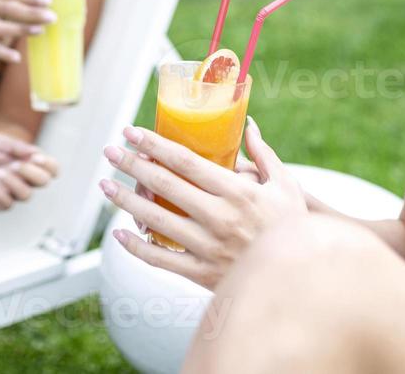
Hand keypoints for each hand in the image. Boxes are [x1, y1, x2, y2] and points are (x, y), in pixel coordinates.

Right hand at [0, 0, 57, 62]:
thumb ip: (24, 1)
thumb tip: (49, 9)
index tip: (48, 1)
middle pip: (10, 9)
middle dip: (31, 13)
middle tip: (52, 17)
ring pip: (1, 28)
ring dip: (20, 30)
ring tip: (40, 31)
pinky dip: (4, 54)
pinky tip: (17, 58)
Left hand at [0, 132, 59, 209]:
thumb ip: (18, 147)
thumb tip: (37, 153)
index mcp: (27, 161)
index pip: (51, 168)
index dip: (50, 165)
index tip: (36, 158)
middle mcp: (23, 177)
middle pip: (44, 182)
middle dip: (33, 173)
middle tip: (17, 165)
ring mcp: (11, 191)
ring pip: (27, 195)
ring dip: (14, 183)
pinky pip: (9, 204)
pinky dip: (0, 193)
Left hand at [99, 117, 306, 289]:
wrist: (298, 280)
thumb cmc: (292, 227)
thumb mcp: (286, 186)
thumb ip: (263, 154)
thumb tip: (248, 124)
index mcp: (237, 191)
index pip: (185, 161)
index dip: (154, 144)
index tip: (132, 132)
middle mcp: (218, 217)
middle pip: (163, 185)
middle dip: (132, 164)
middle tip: (110, 151)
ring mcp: (207, 247)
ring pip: (154, 220)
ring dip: (125, 200)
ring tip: (105, 185)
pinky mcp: (201, 274)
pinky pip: (160, 259)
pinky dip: (135, 247)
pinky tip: (118, 233)